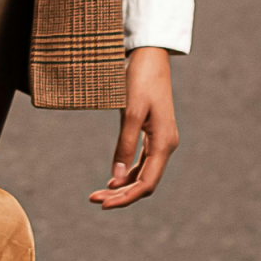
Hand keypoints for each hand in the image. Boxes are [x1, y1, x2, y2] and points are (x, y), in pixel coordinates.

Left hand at [89, 47, 179, 209]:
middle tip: (94, 200)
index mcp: (164, 143)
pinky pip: (143, 161)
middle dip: (121, 195)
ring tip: (99, 193)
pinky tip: (113, 178)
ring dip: (122, 185)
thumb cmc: (140, 79)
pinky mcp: (153, 133)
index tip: (103, 204)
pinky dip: (128, 172)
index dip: (126, 198)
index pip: (146, 183)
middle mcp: (166, 146)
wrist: (150, 56)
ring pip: (143, 173)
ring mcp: (161, 140)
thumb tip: (117, 177)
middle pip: (144, 182)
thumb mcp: (131, 112)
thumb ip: (125, 144)